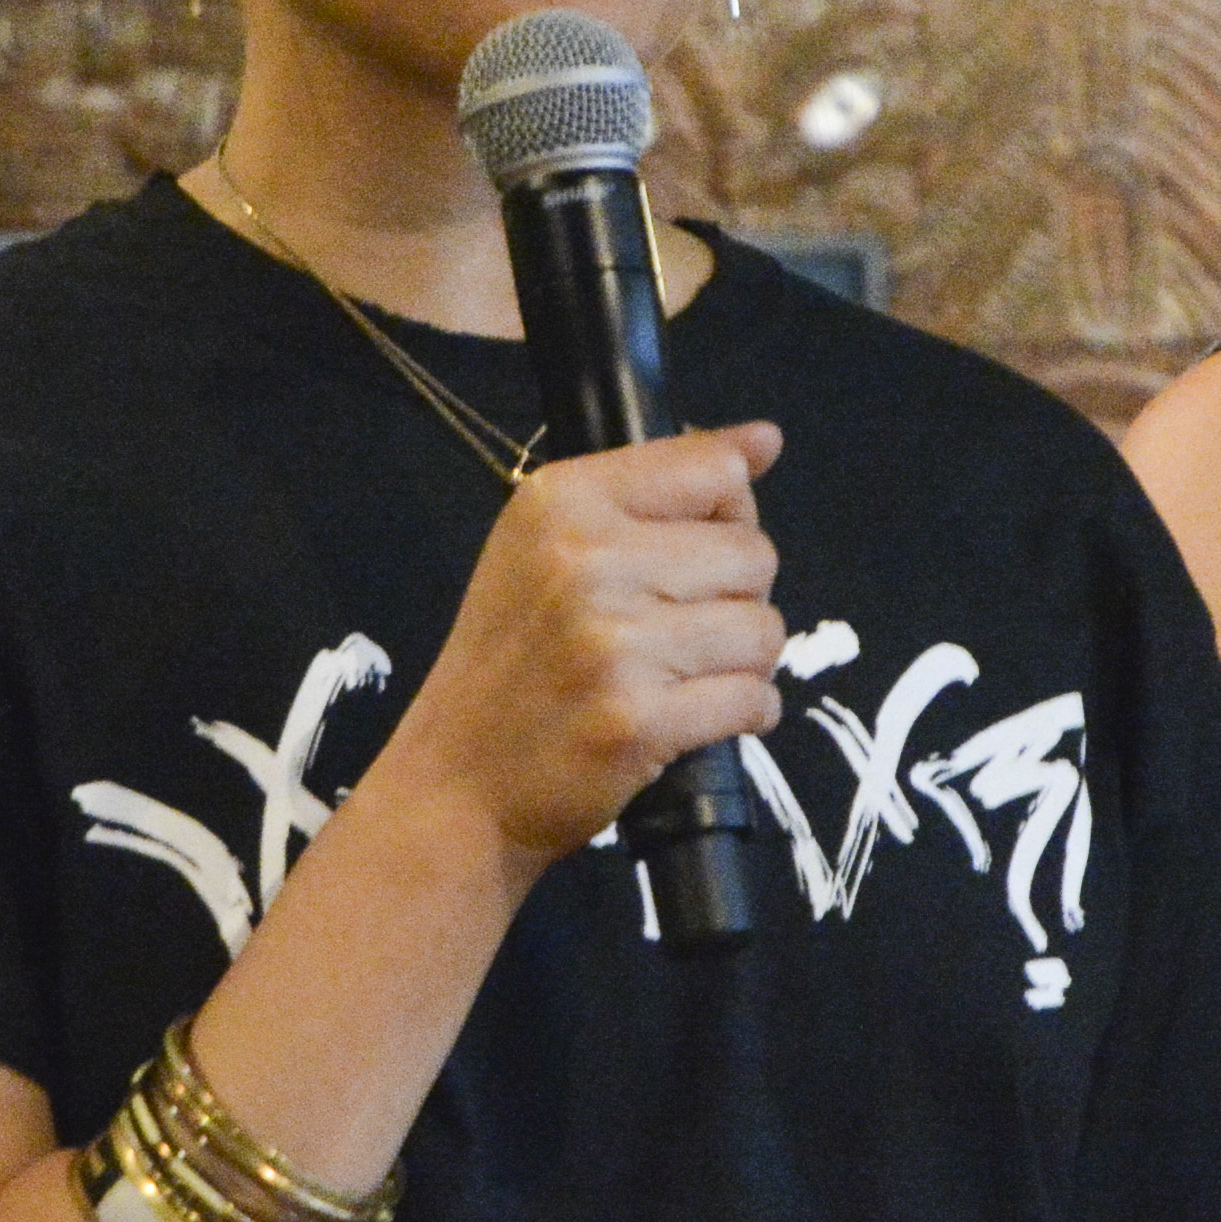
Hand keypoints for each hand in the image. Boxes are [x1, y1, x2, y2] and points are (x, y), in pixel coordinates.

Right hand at [383, 421, 790, 859]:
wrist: (455, 782)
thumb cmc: (511, 661)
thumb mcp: (547, 547)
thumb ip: (656, 485)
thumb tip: (766, 439)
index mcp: (561, 501)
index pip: (714, 470)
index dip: (729, 514)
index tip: (698, 549)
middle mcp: (584, 561)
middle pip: (753, 553)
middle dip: (737, 596)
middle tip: (680, 629)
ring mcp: (612, 644)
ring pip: (763, 630)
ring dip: (743, 661)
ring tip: (685, 676)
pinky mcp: (637, 722)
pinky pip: (753, 700)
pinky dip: (744, 714)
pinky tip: (694, 716)